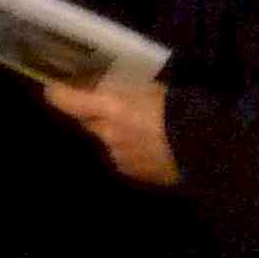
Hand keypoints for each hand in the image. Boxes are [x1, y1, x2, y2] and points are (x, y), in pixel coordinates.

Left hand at [45, 77, 178, 185]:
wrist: (204, 146)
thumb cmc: (179, 107)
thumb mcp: (151, 85)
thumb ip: (124, 86)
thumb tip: (104, 83)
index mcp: (108, 107)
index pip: (64, 99)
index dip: (57, 92)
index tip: (54, 87)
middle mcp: (106, 134)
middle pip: (85, 121)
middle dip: (91, 114)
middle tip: (106, 103)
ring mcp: (118, 157)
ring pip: (105, 141)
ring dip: (113, 134)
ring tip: (137, 127)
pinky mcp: (133, 174)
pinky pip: (123, 159)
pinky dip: (131, 152)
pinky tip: (149, 147)